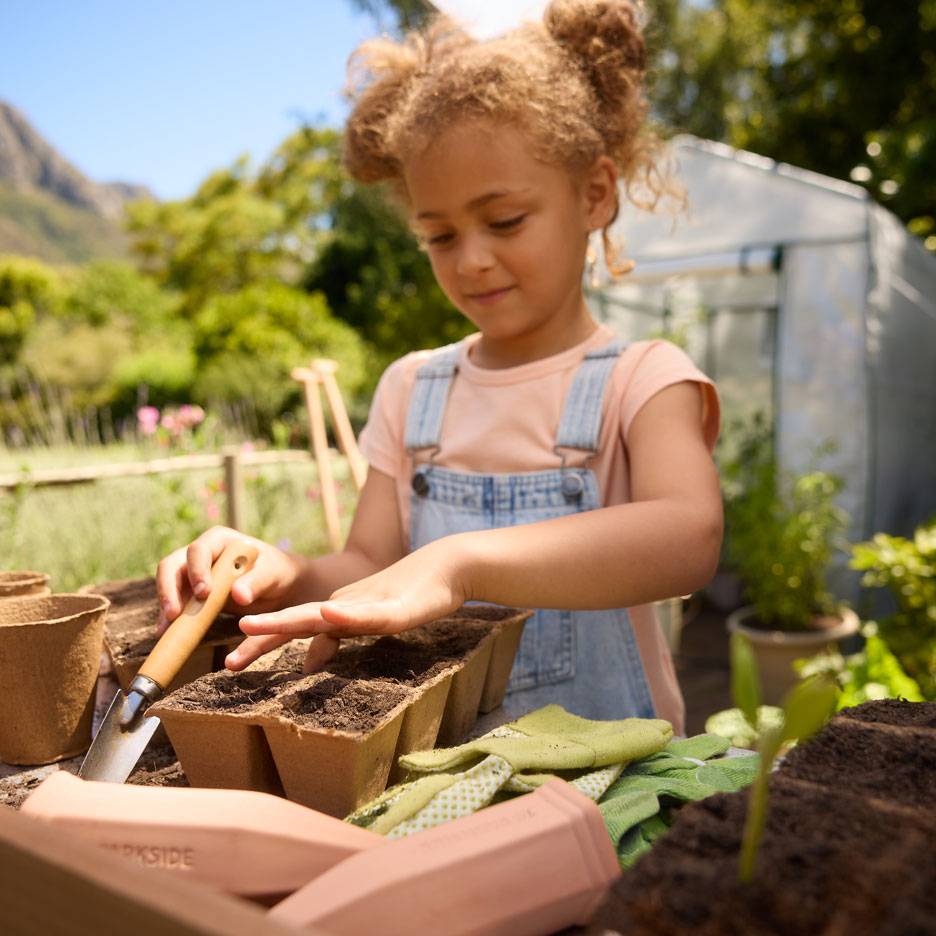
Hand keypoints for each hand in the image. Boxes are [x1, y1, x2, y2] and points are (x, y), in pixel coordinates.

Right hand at [155, 525, 300, 639]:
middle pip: (172, 565)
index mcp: (219, 540)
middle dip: (169, 588)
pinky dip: (170, 618)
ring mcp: (192, 573)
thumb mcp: (272, 574)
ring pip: (169, 585)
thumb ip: (256, 581)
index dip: (196, 570)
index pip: (199, 551)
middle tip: (173, 613)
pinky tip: (167, 633)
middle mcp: (201, 554)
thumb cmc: (276, 572)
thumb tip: (238, 595)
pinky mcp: (191, 593)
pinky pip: (176, 603)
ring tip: (165, 629)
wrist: (277, 587)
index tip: (203, 593)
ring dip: (166, 605)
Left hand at [227, 538, 468, 670]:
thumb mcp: (369, 622)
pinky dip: (345, 616)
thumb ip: (337, 636)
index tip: (232, 664)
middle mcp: (343, 605)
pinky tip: (328, 615)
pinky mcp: (391, 607)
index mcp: (335, 612)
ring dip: (286, 623)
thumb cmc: (411, 595)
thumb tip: (307, 662)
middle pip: (296, 623)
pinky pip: (365, 614)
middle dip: (261, 639)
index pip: (291, 629)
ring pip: (321, 616)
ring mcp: (365, 605)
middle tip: (230, 659)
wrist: (448, 567)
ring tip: (255, 626)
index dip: (261, 644)